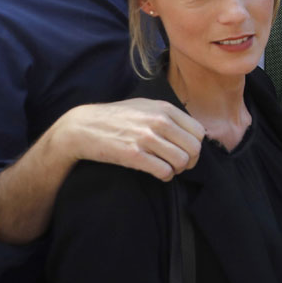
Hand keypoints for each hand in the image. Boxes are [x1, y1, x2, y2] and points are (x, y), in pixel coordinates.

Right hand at [49, 98, 205, 180]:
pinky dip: (166, 176)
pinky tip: (159, 173)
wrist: (83, 127)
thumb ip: (168, 115)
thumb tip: (193, 130)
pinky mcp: (134, 155)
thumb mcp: (145, 106)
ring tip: (168, 168)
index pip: (198, 131)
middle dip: (190, 160)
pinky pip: (164, 171)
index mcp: (164, 109)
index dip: (195, 145)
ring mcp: (146, 138)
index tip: (186, 151)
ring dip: (178, 169)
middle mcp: (158, 121)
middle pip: (194, 148)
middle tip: (179, 164)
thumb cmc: (117, 118)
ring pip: (181, 161)